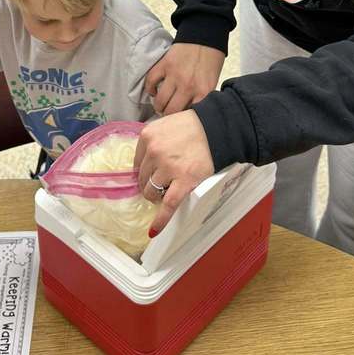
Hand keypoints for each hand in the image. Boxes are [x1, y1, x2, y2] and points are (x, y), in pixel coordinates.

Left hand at [134, 110, 214, 233]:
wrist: (216, 128)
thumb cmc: (193, 126)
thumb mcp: (165, 124)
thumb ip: (154, 140)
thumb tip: (146, 161)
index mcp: (147, 136)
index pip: (137, 162)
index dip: (145, 171)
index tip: (150, 176)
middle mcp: (154, 151)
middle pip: (143, 178)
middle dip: (151, 183)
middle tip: (163, 182)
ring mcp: (167, 167)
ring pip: (151, 192)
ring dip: (157, 196)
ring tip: (168, 191)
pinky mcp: (183, 181)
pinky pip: (168, 205)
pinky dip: (160, 220)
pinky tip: (154, 230)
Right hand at [145, 43, 224, 114]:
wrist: (205, 35)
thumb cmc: (211, 60)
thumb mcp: (213, 82)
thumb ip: (202, 97)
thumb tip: (191, 113)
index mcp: (204, 92)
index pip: (190, 116)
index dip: (183, 122)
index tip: (180, 124)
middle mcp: (188, 86)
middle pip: (171, 112)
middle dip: (168, 118)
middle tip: (168, 117)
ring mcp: (174, 75)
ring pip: (160, 101)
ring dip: (158, 106)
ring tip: (160, 107)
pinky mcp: (164, 65)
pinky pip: (151, 82)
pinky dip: (150, 89)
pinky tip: (154, 92)